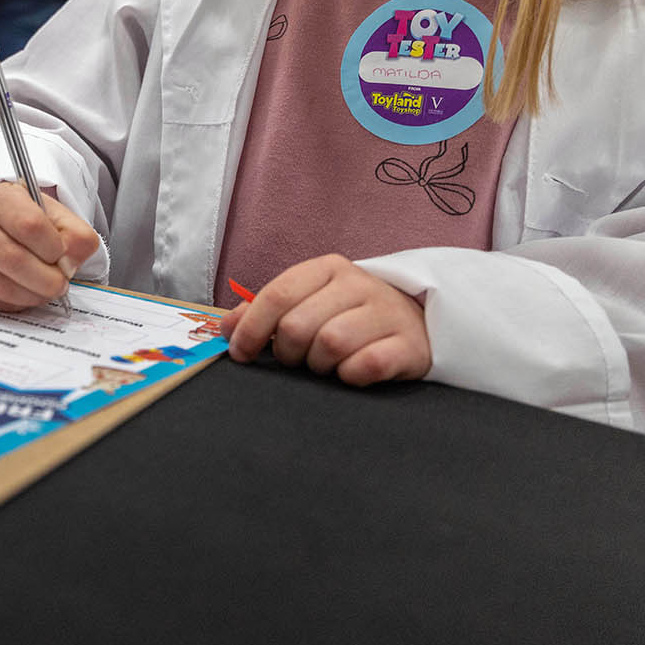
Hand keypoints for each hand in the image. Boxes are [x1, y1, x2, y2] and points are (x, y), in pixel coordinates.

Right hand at [0, 183, 99, 311]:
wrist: (2, 229)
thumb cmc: (32, 223)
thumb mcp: (59, 218)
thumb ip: (77, 237)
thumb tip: (67, 265)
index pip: (29, 225)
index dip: (53, 247)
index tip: (61, 254)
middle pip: (13, 258)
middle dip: (46, 278)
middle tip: (61, 283)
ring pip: (1, 284)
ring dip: (34, 294)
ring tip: (47, 289)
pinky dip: (19, 302)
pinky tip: (28, 292)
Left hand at [219, 254, 430, 385]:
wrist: (418, 324)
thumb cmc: (351, 316)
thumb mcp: (309, 303)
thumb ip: (266, 312)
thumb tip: (226, 327)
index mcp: (327, 269)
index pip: (277, 295)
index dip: (252, 328)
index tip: (240, 353)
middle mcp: (358, 284)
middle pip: (299, 325)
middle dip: (289, 352)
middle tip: (298, 360)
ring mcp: (387, 312)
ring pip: (331, 344)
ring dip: (319, 365)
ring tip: (326, 365)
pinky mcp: (410, 344)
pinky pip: (366, 365)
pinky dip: (350, 375)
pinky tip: (352, 372)